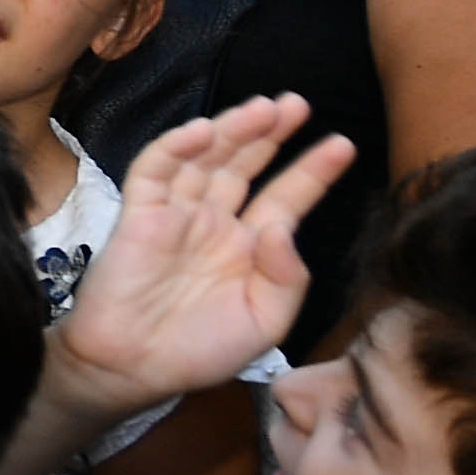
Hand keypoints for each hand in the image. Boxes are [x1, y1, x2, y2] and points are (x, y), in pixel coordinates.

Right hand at [55, 98, 353, 410]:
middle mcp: (215, 223)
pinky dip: (175, 147)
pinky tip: (202, 132)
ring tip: (264, 109)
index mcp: (249, 248)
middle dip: (271, 133)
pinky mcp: (139, 214)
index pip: (286, 198)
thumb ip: (287, 278)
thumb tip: (280, 227)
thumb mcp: (265, 323)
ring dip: (232, 130)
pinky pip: (156, 171)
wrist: (133, 370)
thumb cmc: (199, 352)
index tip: (342, 144)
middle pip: (245, 165)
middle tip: (297, 104)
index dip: (312, 170)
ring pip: (206, 158)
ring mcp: (177, 215)